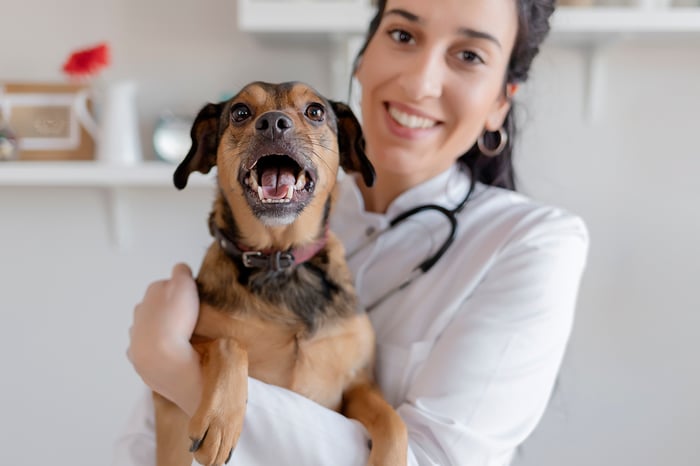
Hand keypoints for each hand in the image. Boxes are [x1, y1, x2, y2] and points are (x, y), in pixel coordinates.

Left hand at [127, 263, 202, 414]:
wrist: (164, 359)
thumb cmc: (176, 320)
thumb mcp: (184, 284)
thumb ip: (181, 272)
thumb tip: (179, 268)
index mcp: (152, 292)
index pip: (166, 285)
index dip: (180, 291)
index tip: (191, 300)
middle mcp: (139, 311)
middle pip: (155, 307)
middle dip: (167, 311)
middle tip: (187, 320)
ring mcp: (136, 335)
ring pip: (149, 328)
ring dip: (161, 331)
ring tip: (181, 340)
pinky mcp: (137, 357)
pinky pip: (147, 350)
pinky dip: (156, 350)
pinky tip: (171, 353)